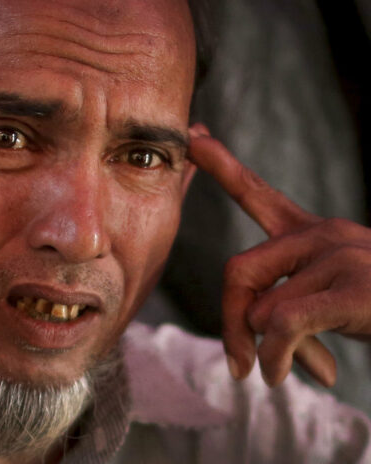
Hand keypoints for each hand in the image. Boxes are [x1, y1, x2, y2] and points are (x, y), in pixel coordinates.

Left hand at [188, 124, 370, 387]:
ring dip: (269, 352)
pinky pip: (281, 325)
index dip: (222, 165)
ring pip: (261, 309)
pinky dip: (273, 358)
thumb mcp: (327, 303)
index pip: (258, 194)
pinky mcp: (353, 289)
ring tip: (302, 366)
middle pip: (239, 271)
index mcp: (315, 233)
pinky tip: (280, 374)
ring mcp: (341, 257)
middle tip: (239, 362)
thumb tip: (252, 351)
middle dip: (231, 320)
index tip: (194, 135)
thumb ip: (283, 309)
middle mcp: (324, 236)